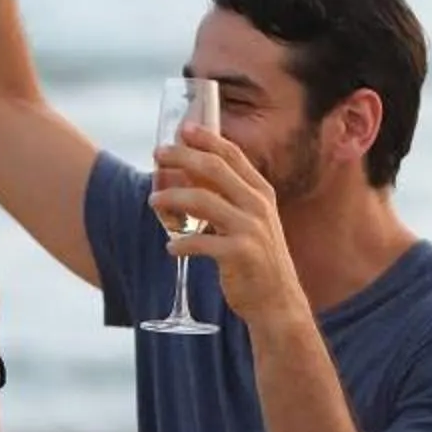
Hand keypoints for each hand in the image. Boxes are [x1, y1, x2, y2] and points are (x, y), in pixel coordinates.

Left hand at [151, 125, 307, 328]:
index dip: (207, 138)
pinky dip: (180, 244)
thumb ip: (232, 198)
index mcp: (262, 193)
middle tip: (158, 155)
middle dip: (182, 156)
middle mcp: (257, 205)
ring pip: (202, 200)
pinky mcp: (238, 254)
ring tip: (153, 201)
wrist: (278, 302)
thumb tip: (195, 175)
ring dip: (172, 197)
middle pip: (213, 168)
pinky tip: (170, 248)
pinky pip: (199, 242)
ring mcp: (249, 229)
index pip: (232, 155)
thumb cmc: (259, 261)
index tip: (184, 129)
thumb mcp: (254, 222)